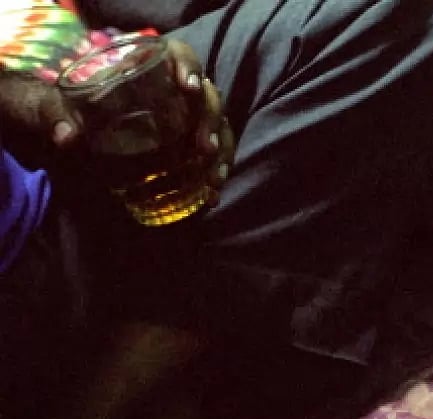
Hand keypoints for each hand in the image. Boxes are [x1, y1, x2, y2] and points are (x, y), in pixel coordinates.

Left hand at [0, 38, 234, 195]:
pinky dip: (216, 173)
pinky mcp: (189, 144)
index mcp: (148, 68)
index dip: (188, 67)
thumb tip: (67, 136)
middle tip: (203, 148)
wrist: (74, 130)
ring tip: (213, 179)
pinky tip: (211, 195)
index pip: (179, 55)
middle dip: (210, 122)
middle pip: (207, 97)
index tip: (187, 88)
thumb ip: (57, 115)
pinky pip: (214, 154)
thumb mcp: (57, 107)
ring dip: (221, 152)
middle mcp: (175, 91)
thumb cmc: (70, 109)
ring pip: (219, 127)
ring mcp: (187, 118)